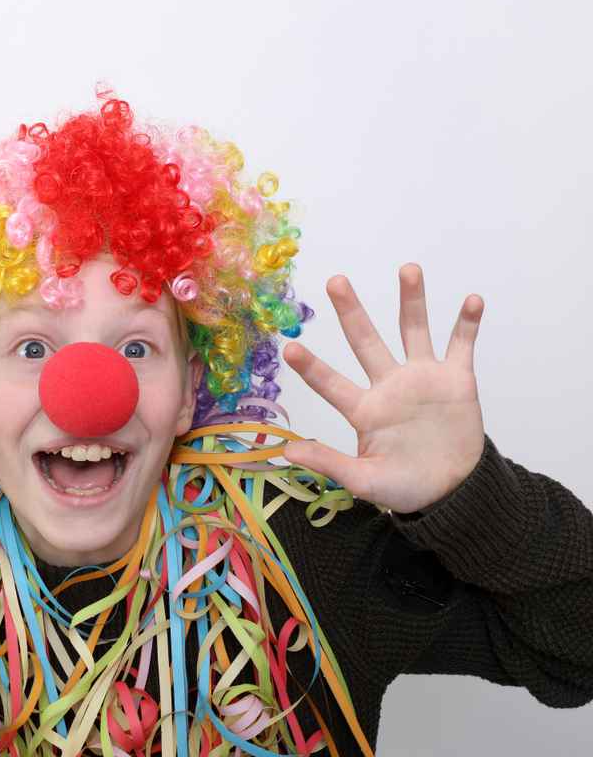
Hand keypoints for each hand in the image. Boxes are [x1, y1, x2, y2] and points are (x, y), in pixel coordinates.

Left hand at [281, 264, 486, 513]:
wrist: (453, 489)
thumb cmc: (404, 485)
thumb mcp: (365, 481)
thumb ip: (329, 464)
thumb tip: (286, 451)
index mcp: (364, 410)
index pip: (332, 384)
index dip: (312, 368)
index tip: (289, 348)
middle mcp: (389, 385)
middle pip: (366, 341)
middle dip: (351, 312)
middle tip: (335, 281)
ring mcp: (422, 378)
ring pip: (413, 330)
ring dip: (412, 300)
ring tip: (408, 269)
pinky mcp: (456, 380)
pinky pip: (461, 345)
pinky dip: (467, 324)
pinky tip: (472, 300)